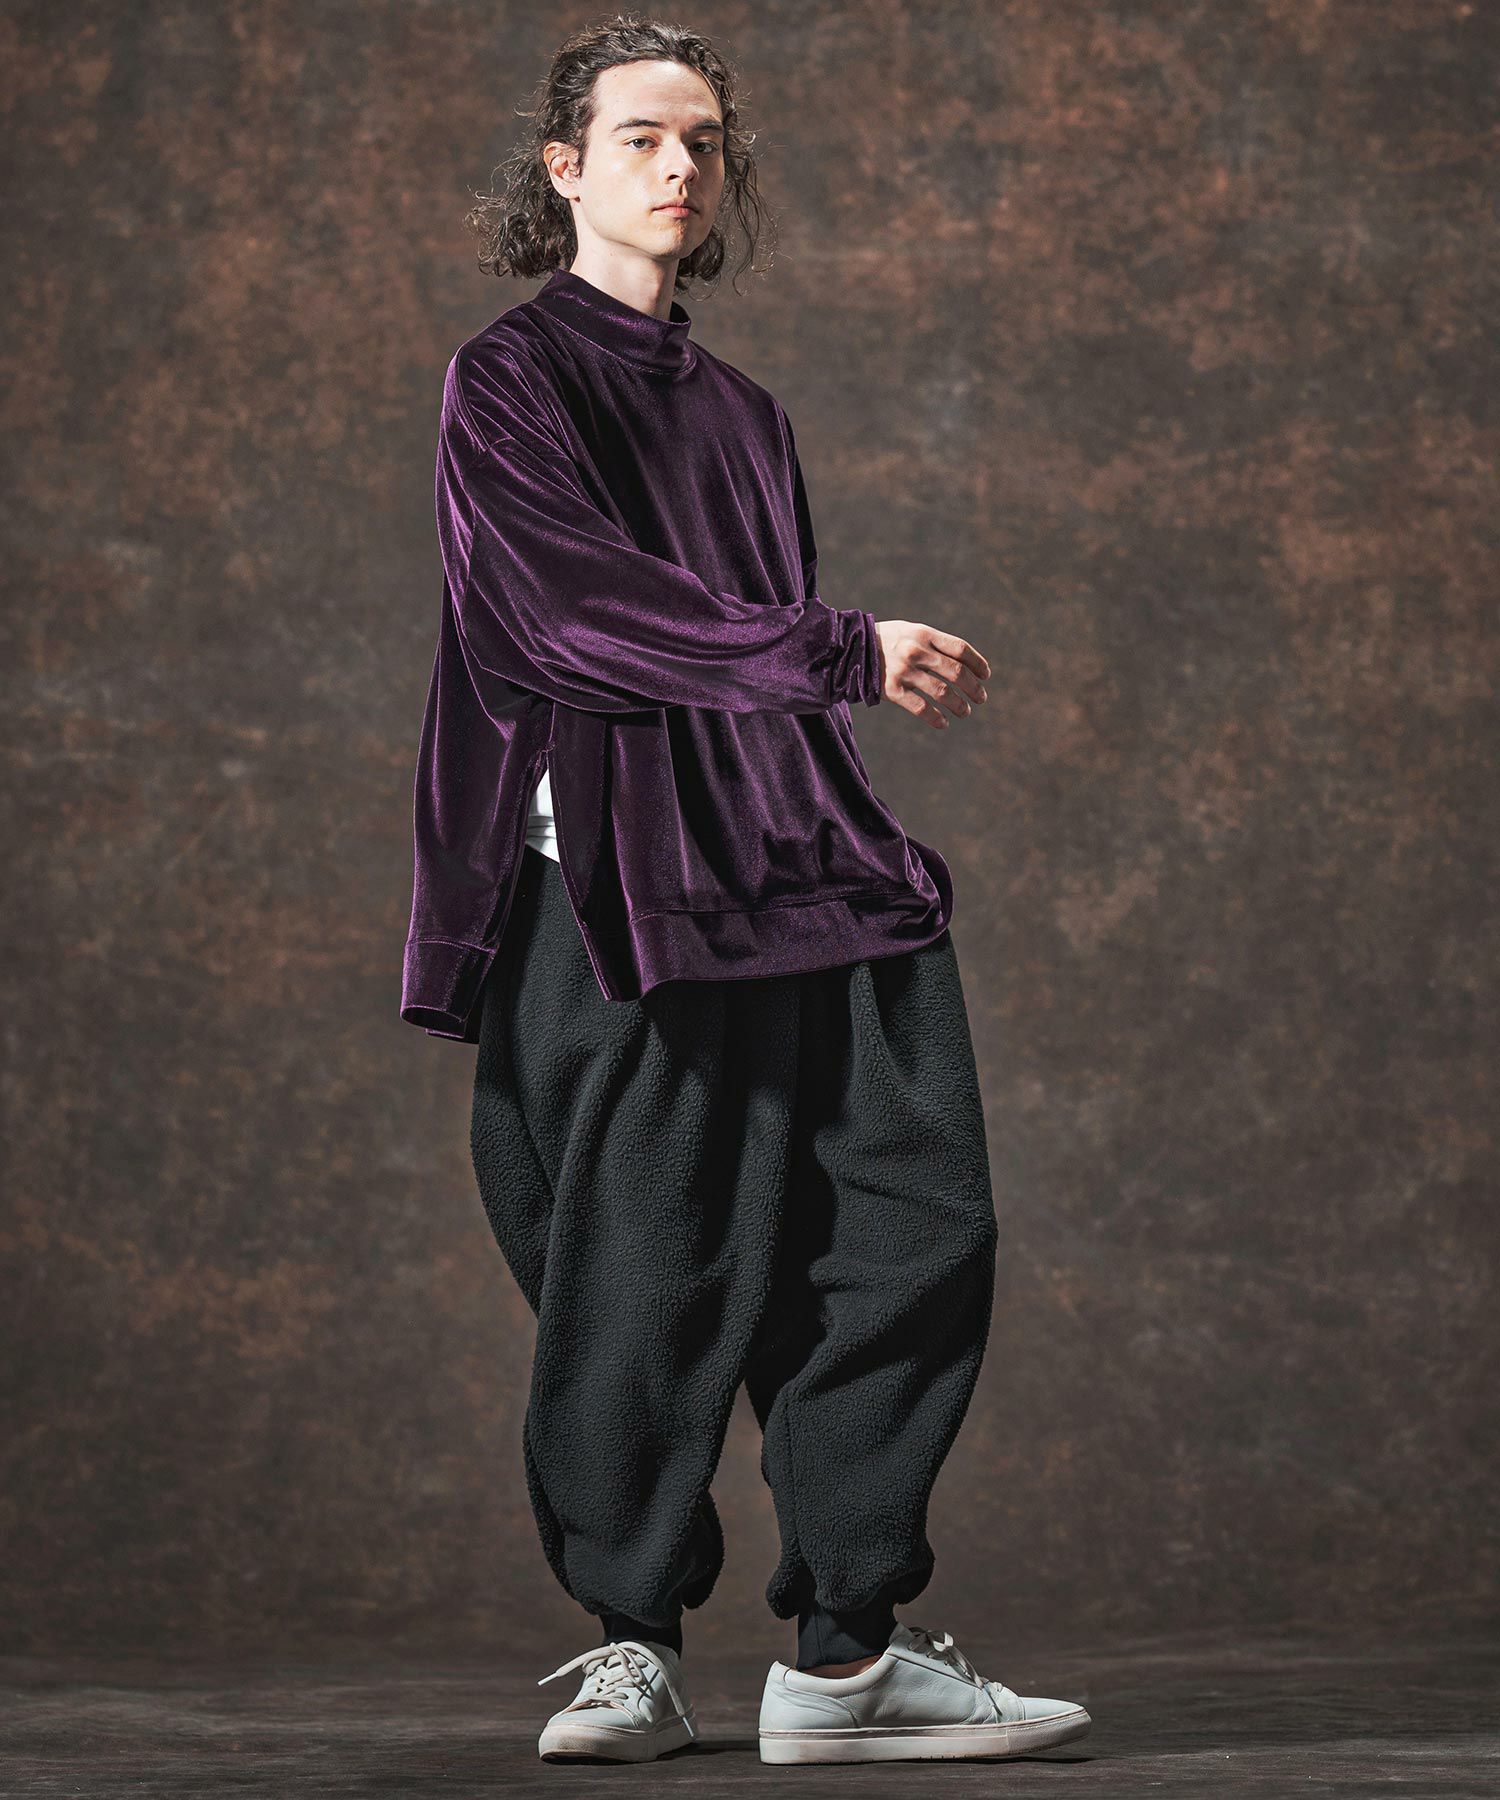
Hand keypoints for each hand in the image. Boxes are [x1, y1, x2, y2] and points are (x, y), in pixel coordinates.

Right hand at [873, 621, 989, 727]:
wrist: (851, 649)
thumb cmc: (888, 641)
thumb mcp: (912, 632)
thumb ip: (936, 644)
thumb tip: (966, 664)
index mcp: (924, 633)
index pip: (960, 648)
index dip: (977, 663)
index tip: (985, 675)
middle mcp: (915, 651)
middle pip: (955, 672)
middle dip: (973, 687)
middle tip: (981, 697)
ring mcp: (903, 671)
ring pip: (941, 692)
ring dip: (959, 705)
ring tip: (966, 712)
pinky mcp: (891, 690)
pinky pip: (920, 708)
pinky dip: (935, 718)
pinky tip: (944, 723)